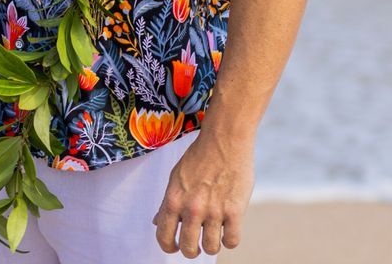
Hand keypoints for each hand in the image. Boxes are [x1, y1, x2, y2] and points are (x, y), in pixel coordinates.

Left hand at [153, 130, 253, 256]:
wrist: (224, 140)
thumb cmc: (198, 158)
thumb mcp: (175, 178)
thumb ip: (167, 202)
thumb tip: (156, 222)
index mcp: (173, 200)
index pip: (164, 236)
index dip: (168, 247)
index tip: (174, 247)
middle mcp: (191, 208)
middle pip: (189, 248)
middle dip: (192, 251)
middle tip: (196, 245)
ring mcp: (214, 211)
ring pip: (211, 248)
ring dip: (212, 246)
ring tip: (213, 236)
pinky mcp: (235, 211)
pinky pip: (231, 241)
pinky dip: (229, 240)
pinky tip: (228, 230)